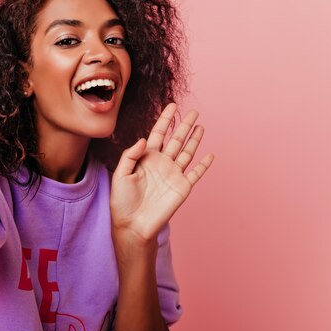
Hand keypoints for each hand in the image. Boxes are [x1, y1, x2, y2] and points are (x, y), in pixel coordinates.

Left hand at [110, 103, 213, 245]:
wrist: (132, 225)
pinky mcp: (182, 187)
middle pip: (176, 139)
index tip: (172, 105)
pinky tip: (210, 155)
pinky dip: (204, 164)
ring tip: (200, 125)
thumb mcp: (121, 174)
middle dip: (184, 125)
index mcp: (146, 158)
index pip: (158, 133)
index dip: (165, 119)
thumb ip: (130, 155)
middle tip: (193, 111)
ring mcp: (173, 175)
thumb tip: (144, 139)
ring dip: (194, 139)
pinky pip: (195, 173)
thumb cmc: (122, 201)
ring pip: (187, 152)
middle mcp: (161, 164)